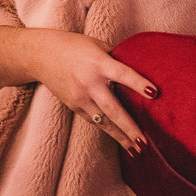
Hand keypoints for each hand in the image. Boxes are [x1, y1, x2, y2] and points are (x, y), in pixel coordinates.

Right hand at [27, 29, 155, 155]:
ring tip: (137, 151)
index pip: (122, 74)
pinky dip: (108, 130)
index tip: (154, 93)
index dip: (138, 83)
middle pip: (112, 109)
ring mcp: (80, 98)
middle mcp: (89, 83)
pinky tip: (122, 140)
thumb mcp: (97, 44)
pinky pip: (95, 121)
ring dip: (120, 137)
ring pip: (103, 121)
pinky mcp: (74, 106)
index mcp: (98, 63)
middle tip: (144, 142)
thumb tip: (139, 66)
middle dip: (129, 127)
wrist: (41, 55)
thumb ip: (116, 56)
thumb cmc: (74, 46)